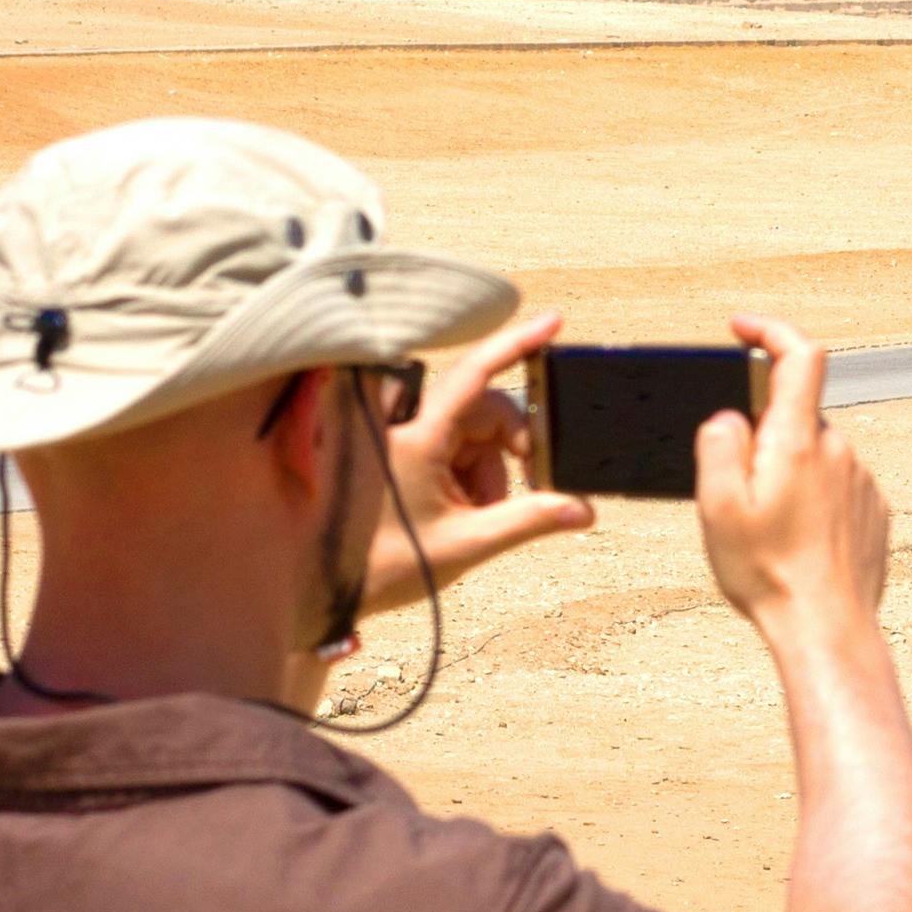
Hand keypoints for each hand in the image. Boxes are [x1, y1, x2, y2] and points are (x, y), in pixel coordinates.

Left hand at [365, 311, 595, 614]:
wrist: (329, 590)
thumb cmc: (386, 565)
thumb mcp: (467, 544)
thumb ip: (529, 521)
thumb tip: (582, 509)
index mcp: (420, 438)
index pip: (476, 375)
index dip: (516, 344)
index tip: (553, 321)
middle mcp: (412, 428)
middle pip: (489, 411)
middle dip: (515, 449)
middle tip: (534, 490)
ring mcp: (411, 440)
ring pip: (478, 434)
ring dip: (493, 472)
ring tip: (480, 518)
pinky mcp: (411, 455)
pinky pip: (461, 450)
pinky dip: (476, 478)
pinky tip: (466, 512)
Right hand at [693, 315, 889, 638]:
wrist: (827, 629)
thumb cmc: (770, 574)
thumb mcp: (718, 508)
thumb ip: (719, 446)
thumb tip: (731, 417)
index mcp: (799, 442)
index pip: (799, 355)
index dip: (770, 330)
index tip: (742, 329)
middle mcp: (839, 451)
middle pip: (795, 417)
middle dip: (762, 441)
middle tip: (739, 497)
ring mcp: (861, 480)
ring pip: (813, 456)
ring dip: (786, 477)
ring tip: (768, 534)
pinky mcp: (873, 510)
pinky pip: (834, 487)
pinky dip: (810, 502)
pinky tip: (795, 545)